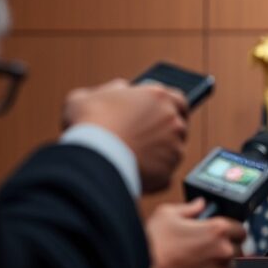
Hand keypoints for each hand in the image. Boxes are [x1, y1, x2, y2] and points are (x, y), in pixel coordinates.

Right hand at [63, 79, 188, 192]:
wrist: (91, 156)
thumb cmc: (88, 123)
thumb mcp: (90, 95)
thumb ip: (112, 90)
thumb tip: (120, 90)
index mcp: (158, 96)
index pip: (179, 100)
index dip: (172, 109)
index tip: (164, 117)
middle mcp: (172, 120)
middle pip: (178, 127)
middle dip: (164, 133)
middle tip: (145, 141)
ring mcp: (173, 147)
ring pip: (172, 152)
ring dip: (159, 155)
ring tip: (134, 160)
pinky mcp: (167, 171)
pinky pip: (164, 175)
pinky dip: (153, 177)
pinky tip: (134, 175)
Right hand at [147, 198, 246, 267]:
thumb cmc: (153, 245)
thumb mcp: (166, 215)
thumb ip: (189, 208)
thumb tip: (200, 205)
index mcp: (218, 231)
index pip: (240, 230)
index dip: (232, 231)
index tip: (224, 234)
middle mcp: (224, 253)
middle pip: (236, 251)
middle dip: (223, 250)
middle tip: (204, 250)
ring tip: (193, 267)